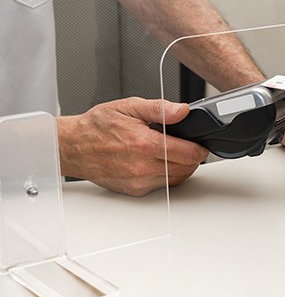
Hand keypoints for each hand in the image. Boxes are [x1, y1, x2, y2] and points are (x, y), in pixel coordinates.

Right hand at [57, 97, 208, 195]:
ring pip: (177, 179)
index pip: (188, 153)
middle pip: (187, 168)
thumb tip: (182, 110)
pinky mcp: (135, 190)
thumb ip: (160, 109)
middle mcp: (142, 166)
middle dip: (191, 156)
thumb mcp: (129, 107)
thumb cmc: (97, 127)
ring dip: (181, 167)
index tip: (200, 144)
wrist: (73, 146)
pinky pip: (164, 185)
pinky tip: (160, 162)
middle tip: (186, 145)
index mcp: (144, 144)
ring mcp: (139, 181)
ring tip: (172, 152)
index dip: (199, 148)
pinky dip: (168, 175)